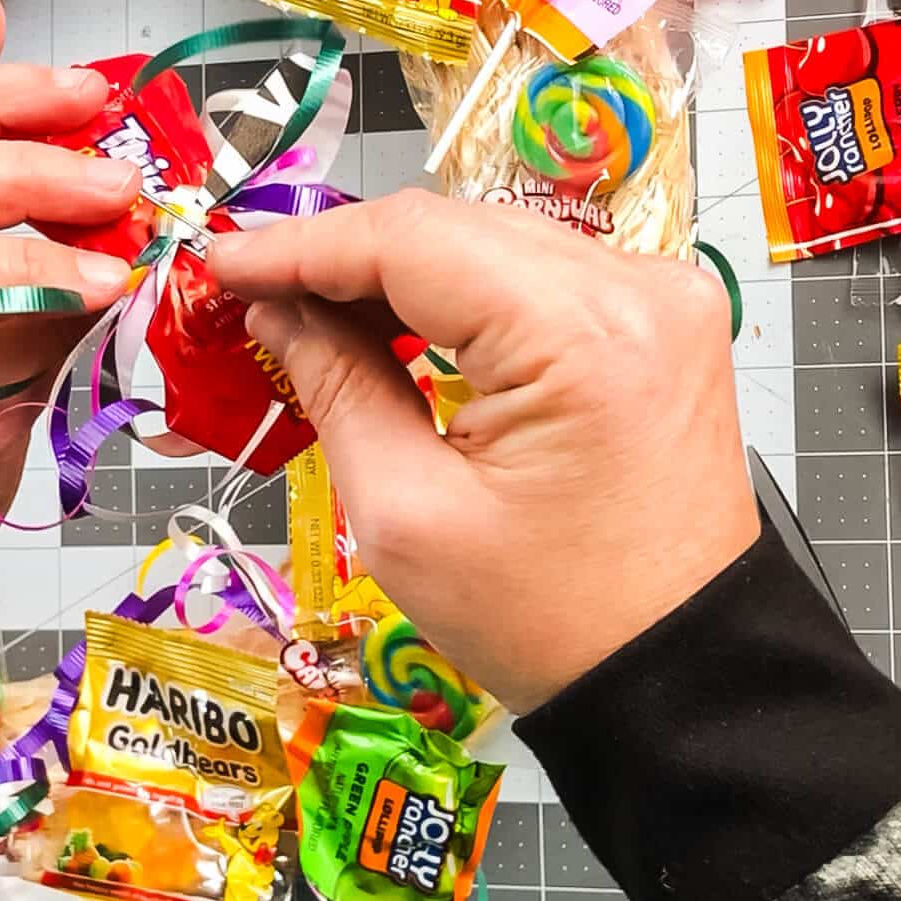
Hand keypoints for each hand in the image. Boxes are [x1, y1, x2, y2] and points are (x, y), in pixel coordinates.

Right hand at [208, 190, 757, 711]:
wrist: (678, 673)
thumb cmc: (549, 622)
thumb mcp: (407, 516)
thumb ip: (337, 388)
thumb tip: (278, 311)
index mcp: (581, 335)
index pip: (411, 240)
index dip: (301, 246)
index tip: (221, 263)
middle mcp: (636, 288)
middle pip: (452, 227)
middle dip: (342, 256)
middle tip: (249, 292)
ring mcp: (660, 297)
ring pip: (490, 241)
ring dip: (395, 271)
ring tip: (306, 311)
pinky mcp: (661, 320)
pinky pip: (535, 274)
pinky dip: (457, 293)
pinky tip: (393, 322)